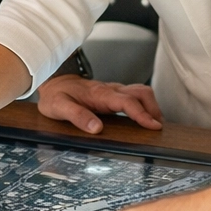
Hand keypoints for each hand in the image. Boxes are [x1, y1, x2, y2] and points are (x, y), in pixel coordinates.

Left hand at [37, 75, 162, 131]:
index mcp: (100, 94)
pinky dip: (145, 105)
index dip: (142, 113)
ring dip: (152, 106)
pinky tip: (145, 117)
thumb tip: (97, 128)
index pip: (127, 101)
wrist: (52, 81)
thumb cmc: (55, 95)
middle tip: (158, 128)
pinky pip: (135, 96)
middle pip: (141, 92)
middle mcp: (110, 90)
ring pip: (141, 92)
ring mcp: (113, 91)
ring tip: (156, 124)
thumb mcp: (59, 107)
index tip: (153, 125)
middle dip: (154, 109)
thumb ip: (77, 116)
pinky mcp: (113, 94)